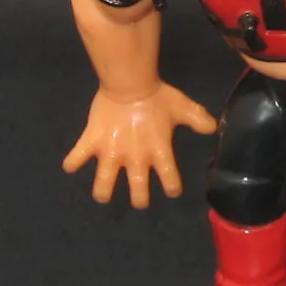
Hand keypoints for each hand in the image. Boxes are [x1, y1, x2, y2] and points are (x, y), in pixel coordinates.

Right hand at [62, 82, 217, 208]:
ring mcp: (111, 152)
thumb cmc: (158, 96)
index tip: (172, 191)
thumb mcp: (183, 107)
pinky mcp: (91, 141)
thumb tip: (213, 128)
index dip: (172, 188)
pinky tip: (71, 166)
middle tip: (138, 201)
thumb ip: (199, 119)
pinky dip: (72, 162)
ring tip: (103, 196)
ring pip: (104, 182)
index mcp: (159, 152)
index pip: (169, 179)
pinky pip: (77, 156)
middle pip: (137, 189)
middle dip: (139, 199)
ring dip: (103, 192)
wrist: (129, 83)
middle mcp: (135, 158)